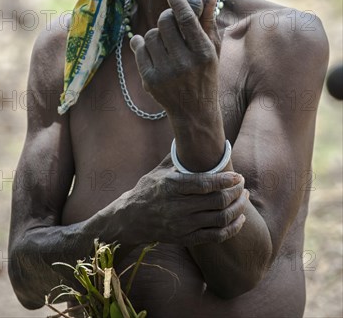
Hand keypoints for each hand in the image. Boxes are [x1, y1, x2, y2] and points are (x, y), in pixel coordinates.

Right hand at [123, 155, 247, 246]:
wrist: (130, 219)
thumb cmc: (147, 190)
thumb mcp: (159, 171)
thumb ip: (178, 158)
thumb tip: (193, 137)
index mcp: (172, 186)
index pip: (204, 184)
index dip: (225, 180)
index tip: (238, 175)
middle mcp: (178, 207)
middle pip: (217, 201)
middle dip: (236, 192)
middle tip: (242, 184)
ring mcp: (183, 225)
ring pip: (220, 219)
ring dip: (238, 209)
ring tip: (244, 198)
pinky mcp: (186, 238)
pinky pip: (216, 236)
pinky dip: (232, 228)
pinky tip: (240, 219)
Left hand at [130, 0, 221, 115]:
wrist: (194, 111)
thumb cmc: (205, 75)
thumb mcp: (213, 50)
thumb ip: (208, 22)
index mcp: (203, 53)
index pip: (186, 18)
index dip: (177, 0)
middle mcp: (184, 63)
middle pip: (165, 22)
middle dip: (166, 17)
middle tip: (171, 21)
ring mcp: (165, 72)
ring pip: (150, 34)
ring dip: (156, 33)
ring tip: (165, 43)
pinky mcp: (149, 80)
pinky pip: (139, 48)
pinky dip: (142, 44)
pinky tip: (151, 48)